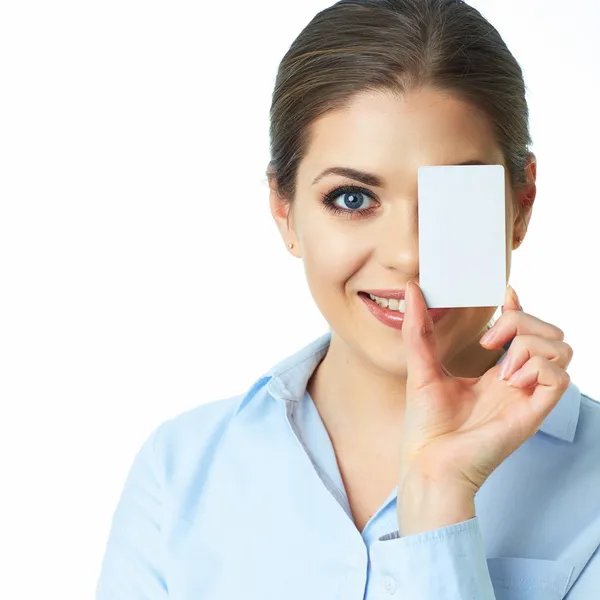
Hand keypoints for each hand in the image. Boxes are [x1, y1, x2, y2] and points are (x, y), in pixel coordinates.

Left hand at [397, 283, 571, 529]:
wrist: (428, 459)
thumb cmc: (426, 422)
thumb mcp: (420, 365)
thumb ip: (418, 328)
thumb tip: (411, 290)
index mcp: (495, 372)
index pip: (524, 331)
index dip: (521, 308)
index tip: (504, 295)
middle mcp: (517, 381)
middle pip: (550, 333)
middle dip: (523, 321)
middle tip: (488, 341)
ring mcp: (527, 396)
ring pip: (562, 349)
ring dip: (530, 345)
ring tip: (500, 368)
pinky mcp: (533, 412)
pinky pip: (560, 377)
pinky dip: (537, 369)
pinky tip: (509, 381)